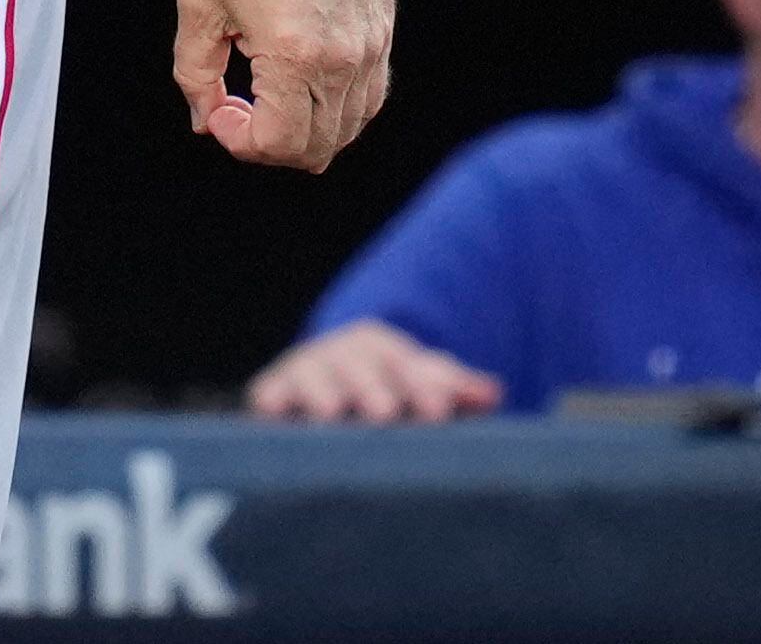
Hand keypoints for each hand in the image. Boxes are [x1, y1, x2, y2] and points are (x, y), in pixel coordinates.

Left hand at [173, 0, 392, 170]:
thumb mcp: (200, 4)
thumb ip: (195, 73)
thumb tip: (205, 121)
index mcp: (294, 55)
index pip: (277, 144)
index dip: (240, 141)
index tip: (221, 108)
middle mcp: (342, 58)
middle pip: (315, 149)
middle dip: (268, 144)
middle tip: (238, 107)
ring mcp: (370, 46)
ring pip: (346, 129)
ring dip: (304, 131)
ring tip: (268, 94)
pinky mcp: (382, 31)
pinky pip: (368, 97)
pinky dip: (335, 109)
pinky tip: (302, 82)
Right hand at [248, 319, 503, 421]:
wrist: (325, 379)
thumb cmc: (384, 388)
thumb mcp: (419, 384)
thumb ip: (455, 389)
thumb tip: (491, 393)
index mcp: (383, 347)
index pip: (407, 365)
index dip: (424, 387)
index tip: (439, 412)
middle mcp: (343, 353)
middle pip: (359, 367)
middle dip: (373, 388)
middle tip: (386, 412)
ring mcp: (305, 370)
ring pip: (313, 375)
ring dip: (321, 391)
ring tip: (332, 411)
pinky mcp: (272, 391)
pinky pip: (269, 393)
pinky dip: (271, 400)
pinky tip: (273, 412)